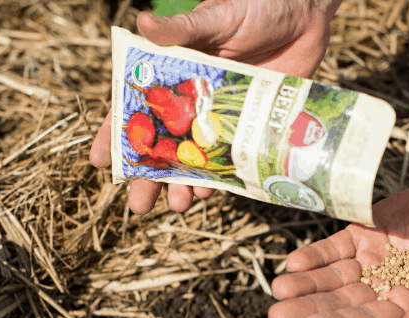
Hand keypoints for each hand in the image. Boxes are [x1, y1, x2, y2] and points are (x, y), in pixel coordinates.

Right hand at [89, 0, 342, 213]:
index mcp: (172, 72)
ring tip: (176, 205)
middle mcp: (191, 99)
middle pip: (162, 145)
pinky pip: (228, 159)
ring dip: (182, 184)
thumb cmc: (256, 5)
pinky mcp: (248, 125)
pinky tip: (210, 192)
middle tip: (138, 206)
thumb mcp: (216, 17)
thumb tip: (143, 23)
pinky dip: (218, 178)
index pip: (135, 108)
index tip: (101, 163)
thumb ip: (181, 29)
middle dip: (148, 177)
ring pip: (193, 158)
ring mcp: (219, 116)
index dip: (116, 136)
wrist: (307, 12)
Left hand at [268, 171, 408, 317]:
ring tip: (279, 288)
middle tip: (277, 315)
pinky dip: (316, 254)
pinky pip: (335, 247)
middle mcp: (383, 290)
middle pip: (340, 303)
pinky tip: (294, 263)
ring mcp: (372, 261)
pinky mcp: (366, 232)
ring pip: (332, 277)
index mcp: (407, 312)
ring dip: (305, 284)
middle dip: (308, 309)